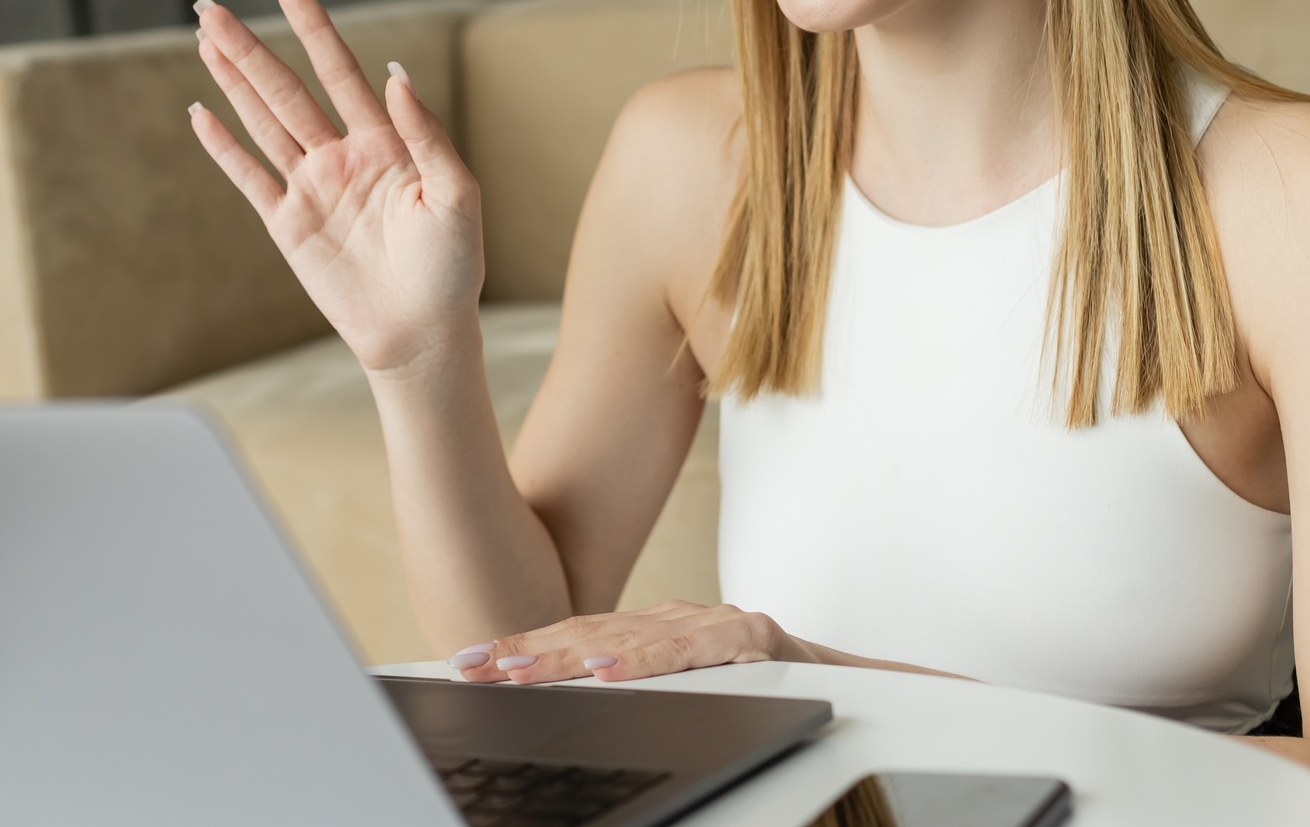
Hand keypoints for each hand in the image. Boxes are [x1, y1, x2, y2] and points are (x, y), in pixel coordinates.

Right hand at [189, 0, 483, 378]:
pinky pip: (250, 178)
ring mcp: (312, 189)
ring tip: (204, 40)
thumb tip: (395, 76)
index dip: (313, 28)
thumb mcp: (456, 194)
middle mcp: (342, 156)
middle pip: (287, 90)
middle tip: (213, 7)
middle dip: (251, 48)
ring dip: (233, 82)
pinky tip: (201, 113)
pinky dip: (224, 148)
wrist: (423, 332)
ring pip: (263, 123)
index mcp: (385, 142)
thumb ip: (426, 134)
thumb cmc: (452, 266)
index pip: (340, 71)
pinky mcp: (289, 226)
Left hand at [446, 600, 804, 684]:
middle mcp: (677, 617)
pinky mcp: (749, 637)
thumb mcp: (685, 683)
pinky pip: (687, 650)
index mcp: (656, 627)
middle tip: (473, 665)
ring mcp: (713, 623)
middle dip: (525, 649)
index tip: (468, 660)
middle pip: (589, 633)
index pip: (576, 634)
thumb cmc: (758, 685)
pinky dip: (643, 660)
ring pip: (628, 639)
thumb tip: (566, 693)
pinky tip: (605, 670)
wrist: (841, 679)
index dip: (522, 644)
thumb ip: (633, 679)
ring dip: (566, 655)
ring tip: (518, 671)